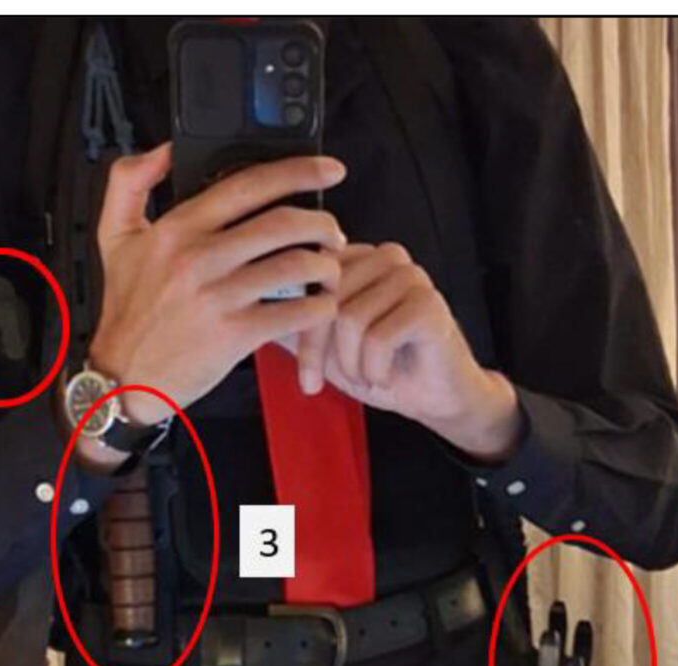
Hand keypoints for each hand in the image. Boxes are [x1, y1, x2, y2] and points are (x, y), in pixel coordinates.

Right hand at [85, 143, 346, 429]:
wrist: (124, 375)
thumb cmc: (126, 311)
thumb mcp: (113, 238)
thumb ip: (129, 182)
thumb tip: (164, 149)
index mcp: (178, 229)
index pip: (248, 185)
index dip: (298, 171)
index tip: (329, 169)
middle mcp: (199, 258)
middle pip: (283, 224)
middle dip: (323, 223)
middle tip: (334, 233)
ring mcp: (218, 297)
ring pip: (296, 266)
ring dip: (327, 266)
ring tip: (331, 270)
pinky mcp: (234, 335)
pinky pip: (294, 313)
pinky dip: (319, 309)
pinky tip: (321, 308)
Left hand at [285, 243, 523, 461]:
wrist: (433, 396)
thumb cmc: (381, 368)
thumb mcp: (325, 349)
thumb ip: (291, 324)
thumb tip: (243, 310)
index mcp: (355, 259)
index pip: (307, 280)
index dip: (298, 330)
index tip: (303, 375)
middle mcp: (382, 257)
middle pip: (326, 299)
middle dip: (319, 352)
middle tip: (322, 383)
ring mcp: (408, 275)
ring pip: (350, 319)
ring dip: (351, 363)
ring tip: (365, 375)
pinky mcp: (427, 302)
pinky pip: (379, 336)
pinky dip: (374, 368)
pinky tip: (384, 376)